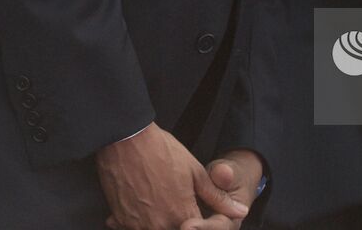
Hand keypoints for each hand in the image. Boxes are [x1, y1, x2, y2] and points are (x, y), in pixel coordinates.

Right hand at [98, 124, 249, 229]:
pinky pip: (131, 228)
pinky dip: (138, 221)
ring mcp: (137, 224)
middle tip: (172, 199)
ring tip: (156, 201)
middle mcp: (159, 225)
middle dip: (179, 222)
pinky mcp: (120, 219)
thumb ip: (217, 197)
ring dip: (158, 222)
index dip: (198, 223)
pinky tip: (140, 204)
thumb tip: (241, 211)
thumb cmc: (162, 151)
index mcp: (181, 214)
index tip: (194, 209)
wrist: (126, 140)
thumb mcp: (195, 171)